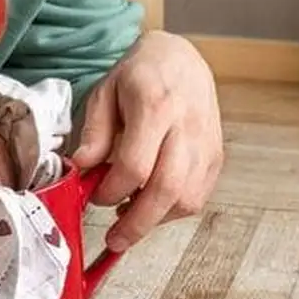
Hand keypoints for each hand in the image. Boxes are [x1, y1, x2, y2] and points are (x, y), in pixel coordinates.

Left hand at [68, 31, 224, 251]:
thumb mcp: (104, 92)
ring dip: (156, 220)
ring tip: (128, 220)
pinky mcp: (217, 156)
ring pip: (188, 199)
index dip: (112, 190)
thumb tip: (81, 169)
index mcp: (155, 106)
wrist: (181, 58)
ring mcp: (206, 143)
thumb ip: (94, 132)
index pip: (136, 164)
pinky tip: (151, 208)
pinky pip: (199, 196)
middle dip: (138, 222)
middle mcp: (186, 126)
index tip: (95, 197)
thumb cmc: (138, 75)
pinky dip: (174, 211)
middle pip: (167, 188)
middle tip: (114, 240)